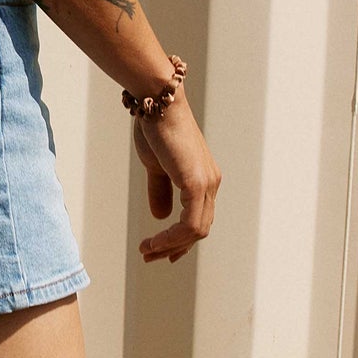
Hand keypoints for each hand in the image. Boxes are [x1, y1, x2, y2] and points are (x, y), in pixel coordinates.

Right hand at [130, 92, 221, 263]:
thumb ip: (160, 190)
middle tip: (148, 256)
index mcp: (203, 178)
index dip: (179, 240)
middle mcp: (211, 183)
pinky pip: (190, 224)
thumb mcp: (155, 165)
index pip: (198, 219)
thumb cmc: (155, 127)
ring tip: (146, 250)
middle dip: (173, 247)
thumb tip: (159, 216)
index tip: (159, 251)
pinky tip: (154, 241)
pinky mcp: (197, 183)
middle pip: (199, 229)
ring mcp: (207, 184)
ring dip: (170, 245)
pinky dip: (172, 238)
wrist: (156, 101)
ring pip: (196, 230)